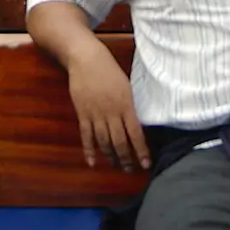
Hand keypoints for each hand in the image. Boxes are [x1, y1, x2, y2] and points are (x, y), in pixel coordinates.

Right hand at [65, 46, 149, 170]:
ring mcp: (96, 114)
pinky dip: (89, 150)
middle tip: (130, 170)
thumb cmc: (109, 70)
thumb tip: (136, 124)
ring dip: (111, 156)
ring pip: (104, 142)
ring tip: (116, 166)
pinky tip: (92, 162)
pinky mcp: (83, 114)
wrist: (86, 60)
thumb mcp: (126, 87)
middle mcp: (111, 113)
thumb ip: (130, 106)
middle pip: (119, 142)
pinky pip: (86, 136)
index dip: (141, 151)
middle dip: (126, 158)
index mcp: (126, 105)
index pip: (136, 134)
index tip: (145, 164)